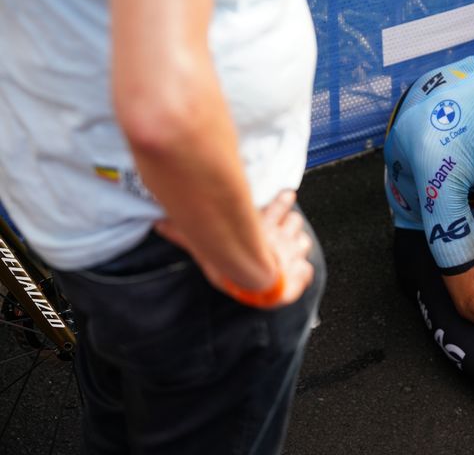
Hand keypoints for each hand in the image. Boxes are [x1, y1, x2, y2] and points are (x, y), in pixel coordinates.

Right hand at [155, 190, 312, 307]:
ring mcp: (292, 255)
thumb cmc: (230, 266)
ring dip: (299, 240)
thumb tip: (158, 222)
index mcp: (263, 227)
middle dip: (291, 222)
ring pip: (304, 239)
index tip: (288, 194)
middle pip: (294, 221)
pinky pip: (307, 270)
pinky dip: (304, 271)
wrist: (255, 286)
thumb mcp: (205, 247)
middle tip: (288, 223)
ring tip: (294, 242)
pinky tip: (302, 269)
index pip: (278, 206)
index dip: (283, 200)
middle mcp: (280, 237)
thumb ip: (183, 233)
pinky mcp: (299, 274)